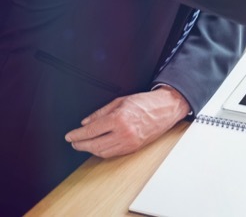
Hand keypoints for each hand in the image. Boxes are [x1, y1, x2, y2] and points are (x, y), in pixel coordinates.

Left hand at [64, 87, 189, 157]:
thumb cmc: (146, 103)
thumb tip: (85, 122)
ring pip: (102, 152)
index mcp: (119, 119)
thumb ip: (100, 112)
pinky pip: (113, 153)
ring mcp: (129, 142)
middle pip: (94, 145)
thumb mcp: (121, 101)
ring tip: (83, 145)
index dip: (77, 135)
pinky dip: (102, 152)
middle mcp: (124, 133)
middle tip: (73, 142)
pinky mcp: (133, 148)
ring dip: (90, 150)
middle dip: (80, 144)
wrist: (166, 109)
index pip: (91, 131)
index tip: (69, 136)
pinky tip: (98, 147)